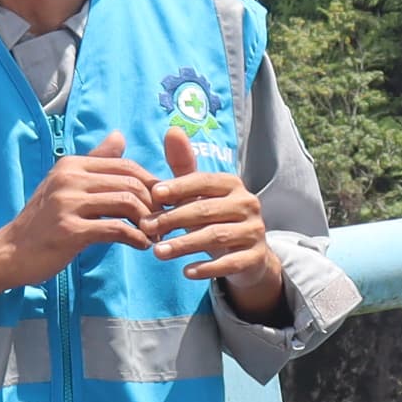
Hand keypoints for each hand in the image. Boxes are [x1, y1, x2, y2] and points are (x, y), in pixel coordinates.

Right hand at [0, 134, 155, 315]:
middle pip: (131, 183)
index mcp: (71, 165)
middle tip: (165, 221)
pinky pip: (116, 229)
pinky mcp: (69, 230)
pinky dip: (136, 238)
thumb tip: (119, 135)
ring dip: (149, 221)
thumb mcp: (66, 185)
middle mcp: (69, 178)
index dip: (152, 183)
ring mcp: (67, 203)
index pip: (126, 166)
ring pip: (127, 203)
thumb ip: (95, 162)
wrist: (10, 252)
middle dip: (155, 203)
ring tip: (155, 235)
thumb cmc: (44, 221)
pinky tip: (141, 246)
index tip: (164, 202)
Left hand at [147, 128, 283, 313]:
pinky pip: (230, 263)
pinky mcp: (256, 256)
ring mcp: (254, 231)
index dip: (179, 186)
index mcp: (232, 184)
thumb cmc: (215, 217)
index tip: (154, 195)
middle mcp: (248, 203)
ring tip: (158, 252)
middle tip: (146, 227)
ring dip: (185, 244)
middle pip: (207, 210)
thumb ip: (183, 166)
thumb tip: (172, 130)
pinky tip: (185, 272)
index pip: (204, 181)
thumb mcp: (199, 193)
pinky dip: (207, 268)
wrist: (248, 254)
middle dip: (174, 219)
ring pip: (217, 236)